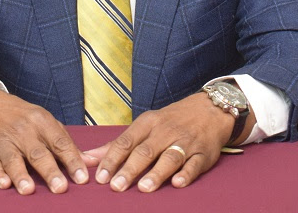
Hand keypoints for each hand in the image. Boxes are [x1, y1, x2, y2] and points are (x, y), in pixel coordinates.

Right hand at [0, 84, 91, 194]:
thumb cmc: (22, 117)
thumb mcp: (45, 121)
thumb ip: (66, 143)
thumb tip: (90, 162)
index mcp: (41, 122)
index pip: (60, 142)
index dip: (72, 160)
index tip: (82, 177)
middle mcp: (23, 131)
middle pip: (38, 153)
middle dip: (50, 171)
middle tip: (60, 188)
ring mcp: (4, 141)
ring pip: (13, 159)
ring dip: (21, 175)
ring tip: (29, 190)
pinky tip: (4, 183)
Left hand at [82, 91, 242, 192]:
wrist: (210, 109)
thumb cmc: (171, 120)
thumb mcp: (144, 125)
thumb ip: (117, 144)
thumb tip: (87, 159)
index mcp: (148, 123)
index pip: (126, 142)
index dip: (112, 159)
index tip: (100, 177)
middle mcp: (165, 132)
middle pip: (145, 151)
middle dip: (130, 169)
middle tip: (116, 186)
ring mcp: (185, 142)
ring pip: (169, 157)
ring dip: (156, 173)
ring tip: (144, 187)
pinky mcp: (203, 153)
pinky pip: (194, 164)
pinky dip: (186, 174)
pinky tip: (177, 183)